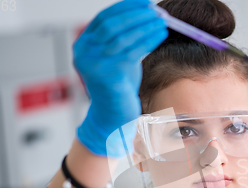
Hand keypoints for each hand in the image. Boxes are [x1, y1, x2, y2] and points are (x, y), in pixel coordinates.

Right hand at [74, 0, 167, 156]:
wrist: (112, 116)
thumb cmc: (116, 86)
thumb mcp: (116, 57)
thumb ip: (123, 38)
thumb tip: (145, 15)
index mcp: (84, 45)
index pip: (104, 18)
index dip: (126, 7)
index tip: (145, 3)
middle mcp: (84, 53)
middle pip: (111, 25)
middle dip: (136, 15)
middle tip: (157, 12)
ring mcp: (95, 65)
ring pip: (123, 37)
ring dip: (145, 26)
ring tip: (163, 22)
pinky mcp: (109, 76)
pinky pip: (132, 52)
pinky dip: (148, 40)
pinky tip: (160, 35)